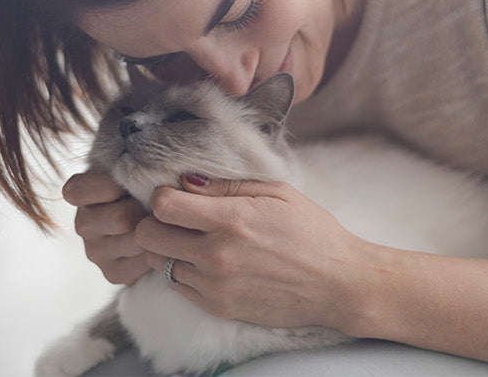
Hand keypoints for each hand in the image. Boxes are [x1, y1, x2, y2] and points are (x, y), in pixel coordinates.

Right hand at [62, 170, 149, 284]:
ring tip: (162, 220)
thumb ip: (131, 161)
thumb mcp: (129, 163)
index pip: (81, 190)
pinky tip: (159, 240)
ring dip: (155, 230)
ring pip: (136, 241)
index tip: (133, 179)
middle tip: (158, 203)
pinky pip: (141, 263)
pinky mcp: (112, 273)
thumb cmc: (141, 181)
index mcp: (77, 192)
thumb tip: (149, 168)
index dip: (114, 184)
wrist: (154, 212)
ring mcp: (95, 251)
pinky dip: (157, 251)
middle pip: (120, 219)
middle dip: (146, 209)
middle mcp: (82, 223)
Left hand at [135, 178, 374, 332]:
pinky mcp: (219, 307)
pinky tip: (204, 261)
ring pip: (158, 263)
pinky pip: (178, 286)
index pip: (162, 206)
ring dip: (167, 249)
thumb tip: (185, 180)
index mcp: (232, 220)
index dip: (160, 197)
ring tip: (190, 240)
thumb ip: (226, 185)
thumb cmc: (311, 232)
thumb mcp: (276, 193)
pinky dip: (182, 272)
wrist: (339, 284)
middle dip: (153, 222)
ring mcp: (216, 285)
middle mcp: (217, 255)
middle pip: (148, 236)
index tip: (171, 194)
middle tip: (172, 218)